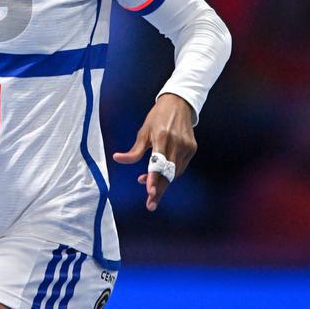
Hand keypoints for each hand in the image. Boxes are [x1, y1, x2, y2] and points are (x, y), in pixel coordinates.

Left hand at [112, 94, 196, 211]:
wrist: (178, 105)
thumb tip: (117, 159)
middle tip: (150, 204)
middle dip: (159, 189)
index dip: (153, 178)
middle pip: (168, 172)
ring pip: (175, 172)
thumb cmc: (157, 118)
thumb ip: (134, 151)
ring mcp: (187, 147)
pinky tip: (161, 178)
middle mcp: (176, 143)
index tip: (149, 191)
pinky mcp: (192, 149)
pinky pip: (181, 167)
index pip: (158, 163)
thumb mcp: (143, 131)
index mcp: (161, 137)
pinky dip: (171, 174)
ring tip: (151, 192)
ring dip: (163, 183)